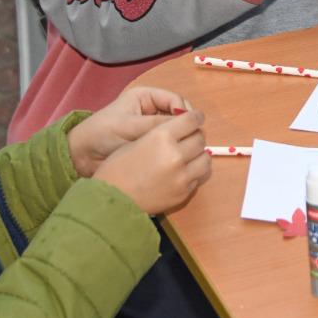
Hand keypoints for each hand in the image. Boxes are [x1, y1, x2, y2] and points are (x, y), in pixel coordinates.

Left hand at [68, 86, 186, 177]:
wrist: (83, 157)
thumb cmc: (102, 134)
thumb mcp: (130, 126)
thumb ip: (157, 125)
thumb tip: (187, 125)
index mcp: (146, 97)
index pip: (175, 100)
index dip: (185, 112)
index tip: (189, 128)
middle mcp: (153, 109)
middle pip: (179, 115)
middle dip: (186, 126)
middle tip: (191, 141)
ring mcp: (153, 127)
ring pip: (176, 130)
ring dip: (181, 139)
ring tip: (184, 150)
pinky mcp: (152, 144)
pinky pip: (169, 144)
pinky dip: (174, 149)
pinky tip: (177, 156)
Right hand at [93, 110, 211, 215]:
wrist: (111, 200)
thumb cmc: (117, 168)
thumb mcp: (136, 141)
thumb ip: (161, 133)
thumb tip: (181, 129)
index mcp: (161, 137)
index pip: (191, 120)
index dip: (195, 117)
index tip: (196, 118)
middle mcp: (175, 155)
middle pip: (200, 138)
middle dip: (195, 136)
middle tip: (189, 138)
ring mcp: (181, 176)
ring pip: (205, 158)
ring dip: (198, 155)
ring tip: (189, 156)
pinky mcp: (183, 193)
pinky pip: (198, 177)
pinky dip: (193, 172)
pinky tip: (181, 172)